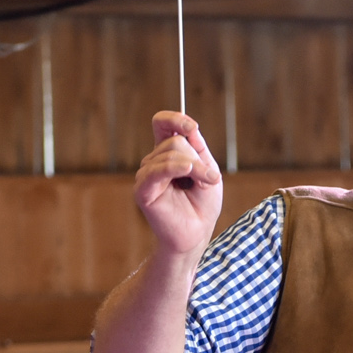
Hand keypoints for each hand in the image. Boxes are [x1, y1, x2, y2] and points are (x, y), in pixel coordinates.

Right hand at [134, 111, 222, 257]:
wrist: (197, 234)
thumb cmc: (202, 205)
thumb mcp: (208, 171)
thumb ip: (198, 149)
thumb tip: (190, 129)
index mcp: (167, 154)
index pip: (161, 124)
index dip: (174, 118)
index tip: (192, 127)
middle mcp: (153, 162)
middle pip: (175, 140)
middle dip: (197, 156)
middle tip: (208, 178)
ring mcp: (146, 175)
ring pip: (172, 151)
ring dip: (195, 166)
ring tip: (204, 184)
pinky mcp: (143, 190)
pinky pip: (160, 168)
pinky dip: (179, 168)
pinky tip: (191, 174)